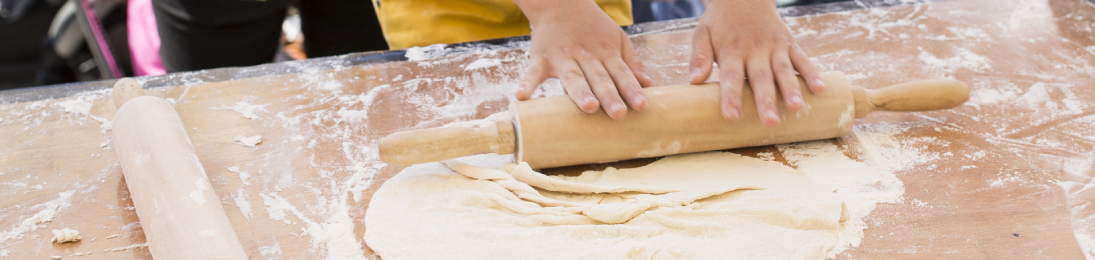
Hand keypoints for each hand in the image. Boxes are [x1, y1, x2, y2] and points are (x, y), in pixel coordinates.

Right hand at [514, 0, 652, 119]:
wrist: (560, 3)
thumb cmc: (592, 27)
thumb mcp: (616, 38)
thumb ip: (632, 62)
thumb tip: (648, 84)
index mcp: (606, 52)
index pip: (621, 73)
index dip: (631, 89)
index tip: (641, 106)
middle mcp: (586, 55)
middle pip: (599, 78)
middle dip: (609, 96)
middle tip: (618, 114)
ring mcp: (563, 57)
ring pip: (573, 77)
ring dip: (580, 92)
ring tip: (588, 107)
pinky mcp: (541, 58)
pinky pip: (533, 72)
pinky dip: (527, 83)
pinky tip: (522, 97)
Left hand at [688, 0, 824, 126]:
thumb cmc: (720, 23)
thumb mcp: (703, 34)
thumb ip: (699, 57)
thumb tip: (693, 81)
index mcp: (732, 51)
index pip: (731, 76)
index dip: (731, 96)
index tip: (731, 117)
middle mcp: (755, 50)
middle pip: (761, 78)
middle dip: (766, 101)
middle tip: (770, 122)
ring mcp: (774, 47)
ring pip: (784, 71)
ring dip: (791, 90)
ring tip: (797, 108)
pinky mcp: (789, 44)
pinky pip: (802, 59)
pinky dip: (812, 73)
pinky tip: (819, 89)